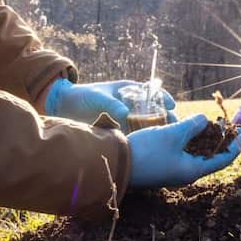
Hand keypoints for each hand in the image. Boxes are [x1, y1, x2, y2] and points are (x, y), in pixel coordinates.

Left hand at [42, 79, 175, 129]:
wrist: (64, 107)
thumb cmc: (82, 96)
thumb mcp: (97, 97)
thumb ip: (111, 104)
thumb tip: (125, 114)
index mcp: (128, 90)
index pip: (152, 92)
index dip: (163, 98)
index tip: (172, 105)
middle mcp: (130, 104)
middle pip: (153, 110)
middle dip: (166, 118)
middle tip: (176, 126)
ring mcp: (125, 119)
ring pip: (146, 125)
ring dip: (157, 131)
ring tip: (167, 140)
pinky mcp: (119, 131)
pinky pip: (134, 136)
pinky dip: (142, 141)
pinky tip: (149, 149)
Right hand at [128, 114, 240, 188]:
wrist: (116, 163)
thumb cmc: (146, 151)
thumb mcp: (173, 135)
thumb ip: (192, 126)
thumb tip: (205, 120)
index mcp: (192, 170)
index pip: (222, 159)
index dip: (236, 146)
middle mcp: (185, 172)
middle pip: (210, 156)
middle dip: (220, 139)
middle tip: (229, 124)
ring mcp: (173, 169)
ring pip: (195, 152)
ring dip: (204, 138)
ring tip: (212, 123)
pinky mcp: (163, 163)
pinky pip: (183, 151)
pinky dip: (190, 140)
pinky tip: (188, 127)